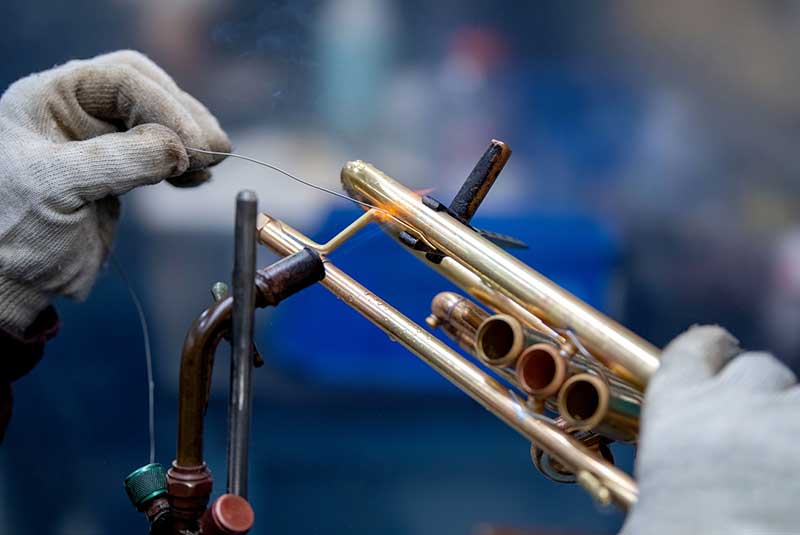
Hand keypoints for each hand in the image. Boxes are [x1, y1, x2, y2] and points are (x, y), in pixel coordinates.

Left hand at [0, 50, 229, 332]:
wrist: (10, 281)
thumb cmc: (12, 230)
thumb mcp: (59, 187)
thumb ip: (119, 160)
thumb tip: (180, 148)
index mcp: (50, 98)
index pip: (121, 79)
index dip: (163, 105)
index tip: (191, 145)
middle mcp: (76, 112)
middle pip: (146, 91)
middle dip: (184, 116)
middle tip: (212, 150)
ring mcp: (100, 142)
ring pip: (159, 121)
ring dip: (191, 139)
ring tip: (210, 164)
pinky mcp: (120, 173)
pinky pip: (161, 153)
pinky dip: (185, 163)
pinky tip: (196, 179)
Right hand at [622, 326, 798, 534]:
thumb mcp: (653, 502)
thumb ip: (672, 469)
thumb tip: (682, 480)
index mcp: (679, 408)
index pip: (695, 350)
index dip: (708, 349)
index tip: (717, 352)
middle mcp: (740, 402)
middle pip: (759, 368)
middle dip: (762, 392)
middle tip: (760, 429)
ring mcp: (796, 423)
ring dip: (794, 424)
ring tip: (787, 466)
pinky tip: (797, 488)